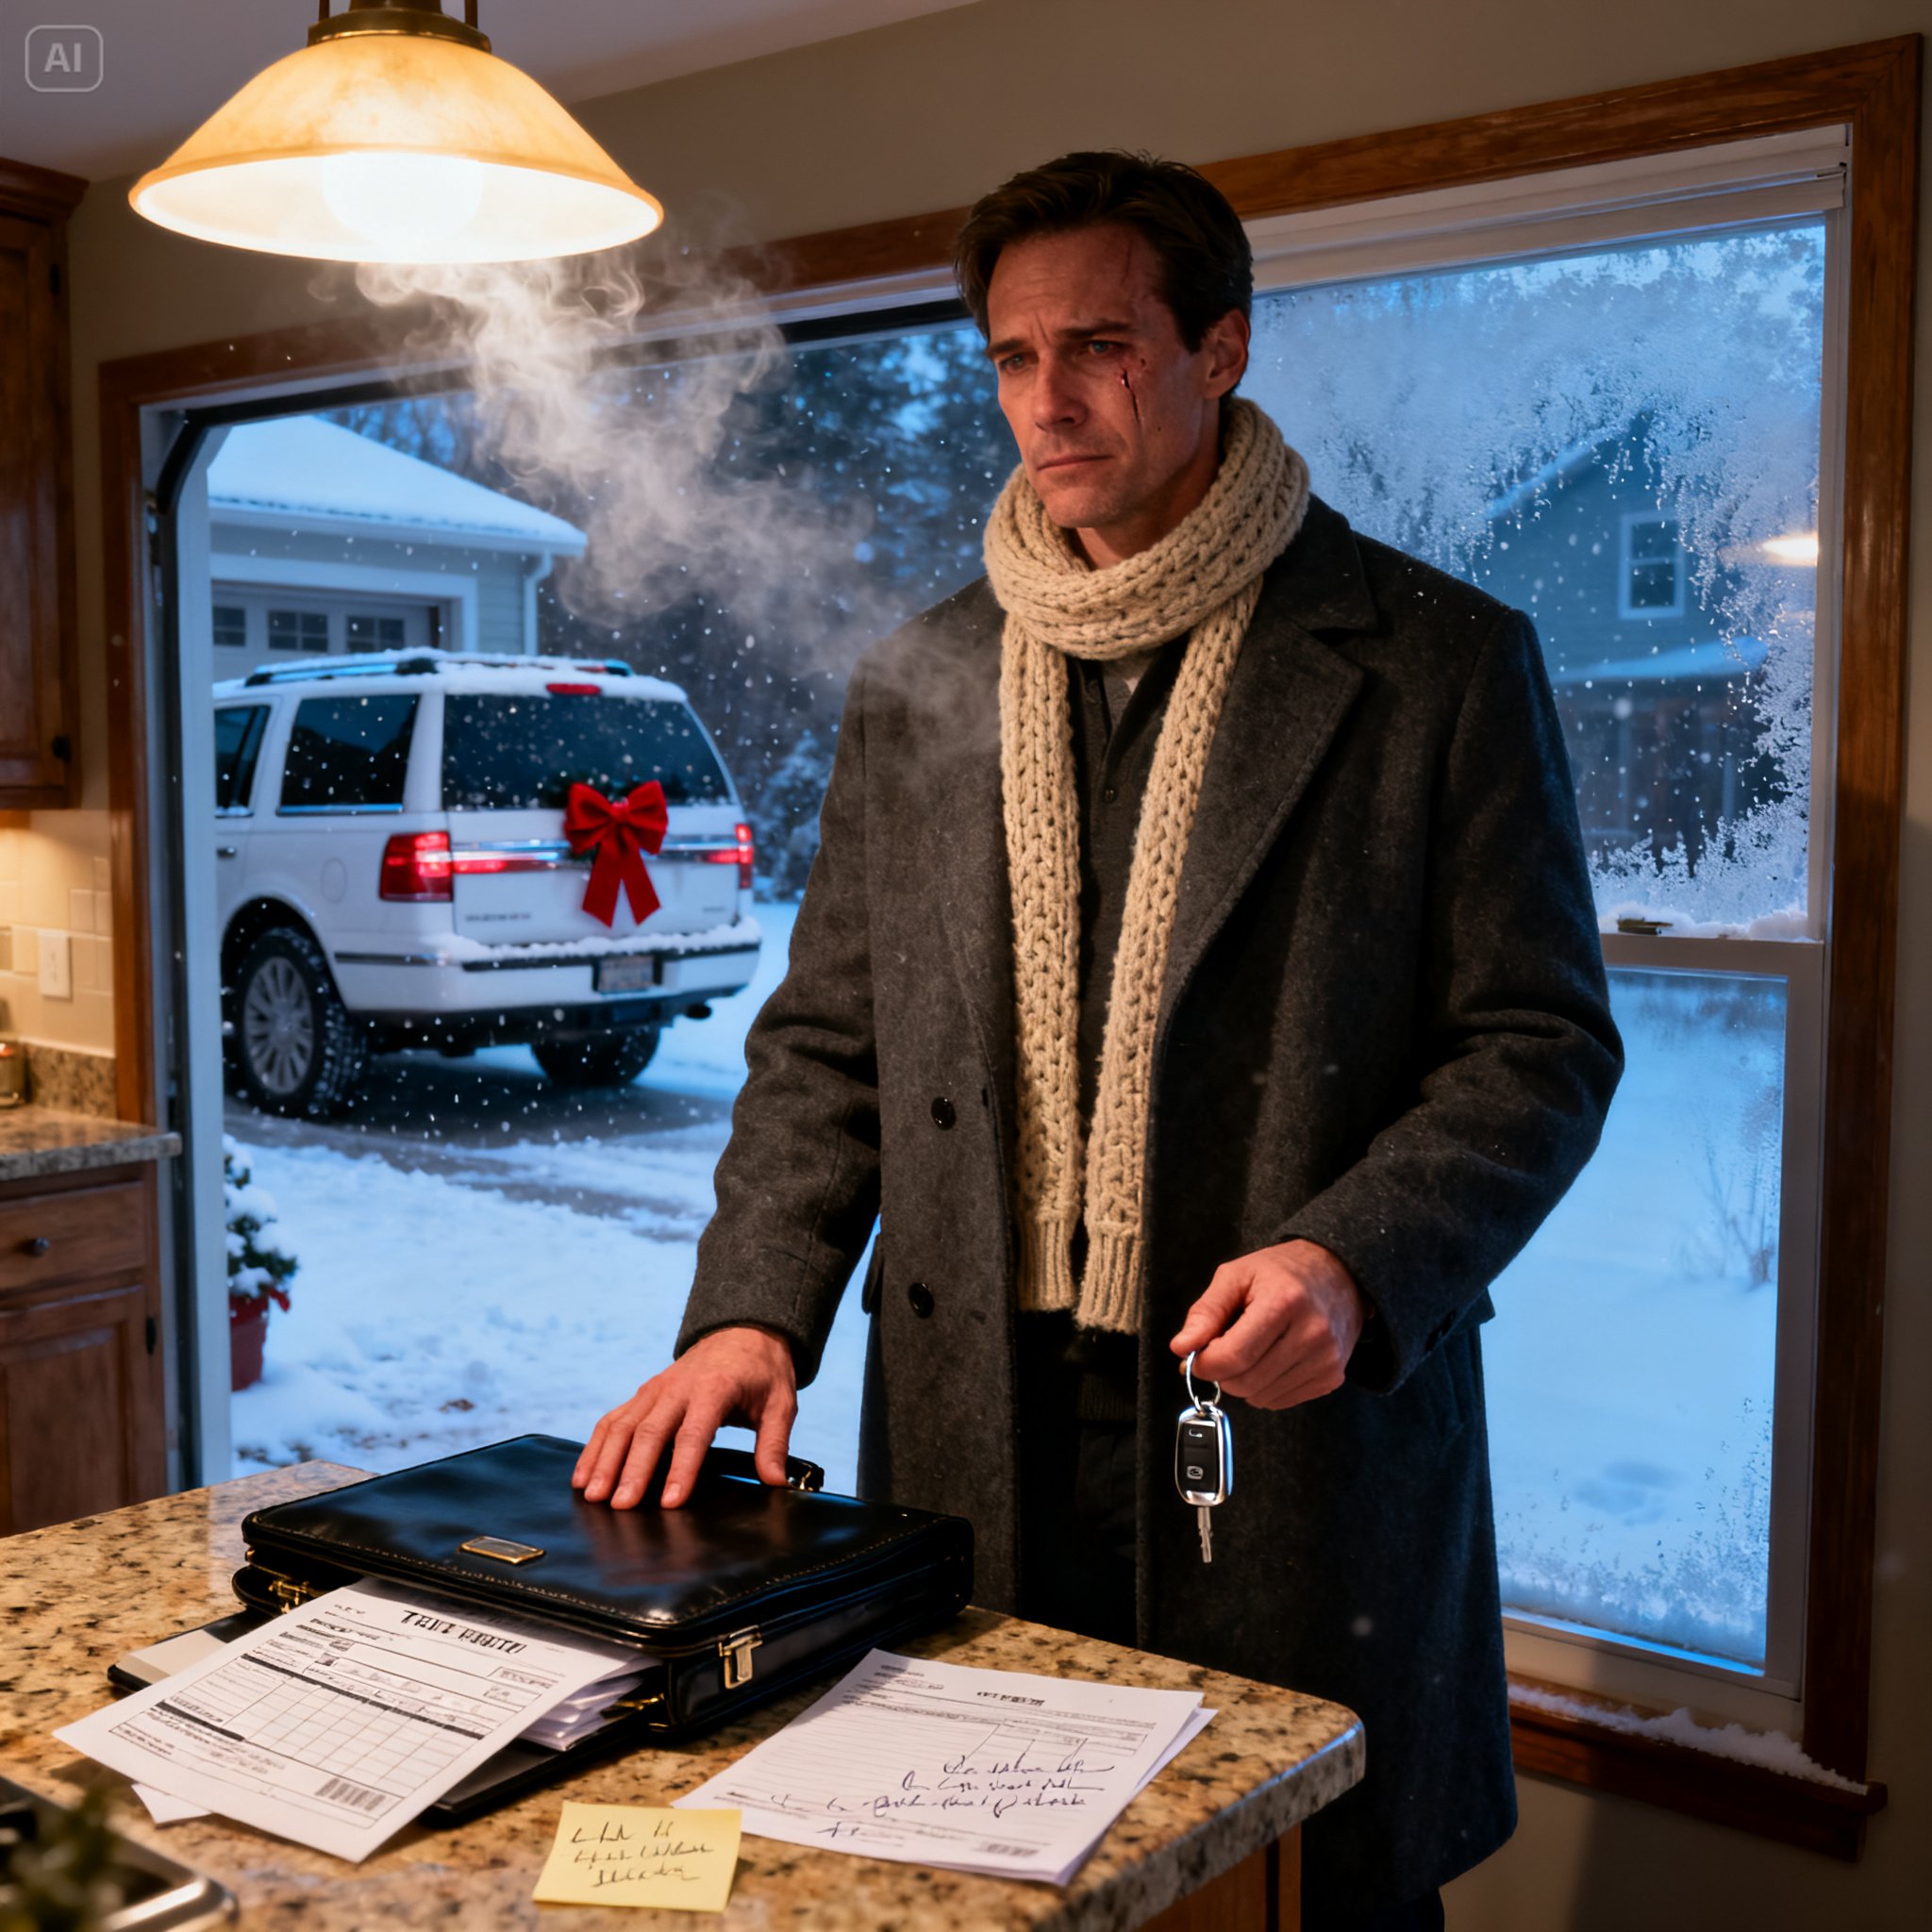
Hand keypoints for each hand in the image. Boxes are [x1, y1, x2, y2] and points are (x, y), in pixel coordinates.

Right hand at [571, 1325, 797, 1509]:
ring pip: (623, 1425)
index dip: (682, 1469)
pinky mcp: (643, 1394)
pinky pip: (612, 1420)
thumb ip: (775, 1443)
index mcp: (714, 1388)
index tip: (670, 1502)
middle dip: (633, 1471)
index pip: (694, 1433)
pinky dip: (595, 1447)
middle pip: (650, 1431)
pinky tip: (583, 1476)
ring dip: (606, 1461)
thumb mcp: (780, 1402)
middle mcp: (677, 1387)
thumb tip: (776, 1482)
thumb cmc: (762, 1371)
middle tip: (621, 1507)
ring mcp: (655, 1389)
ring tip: (593, 1496)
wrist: (742, 1331)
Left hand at [1169, 1240, 1367, 1409]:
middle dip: (1221, 1372)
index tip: (1195, 1355)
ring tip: (1251, 1348)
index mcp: (1284, 1303)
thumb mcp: (1236, 1275)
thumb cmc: (1282, 1272)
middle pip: (1245, 1382)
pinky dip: (1264, 1387)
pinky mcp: (1331, 1377)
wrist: (1337, 1273)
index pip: (1233, 1356)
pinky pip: (1280, 1401)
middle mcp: (1311, 1334)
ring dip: (1243, 1381)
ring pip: (1261, 1397)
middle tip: (1222, 1348)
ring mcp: (1326, 1359)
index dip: (1204, 1363)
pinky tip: (1270, 1358)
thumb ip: (1206, 1312)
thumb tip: (1182, 1348)